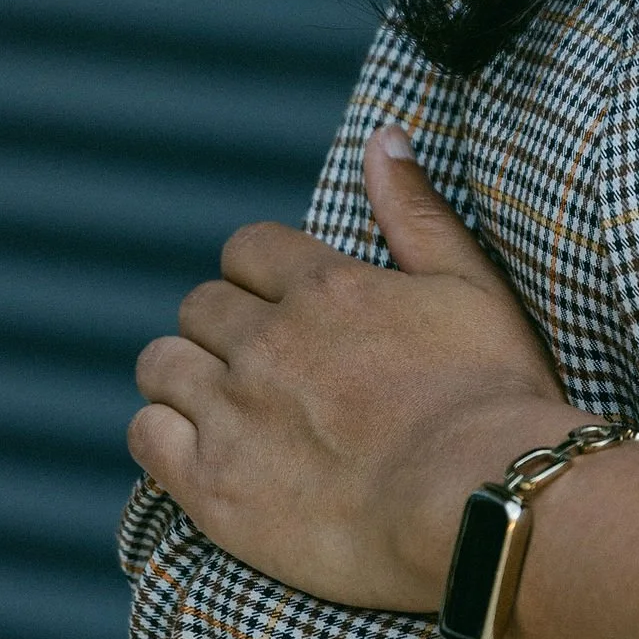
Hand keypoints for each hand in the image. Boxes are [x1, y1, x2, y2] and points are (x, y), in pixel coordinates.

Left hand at [128, 128, 570, 609]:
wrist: (478, 502)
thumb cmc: (493, 395)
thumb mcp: (472, 286)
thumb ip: (417, 210)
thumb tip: (383, 136)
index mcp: (325, 287)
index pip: (247, 249)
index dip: (261, 274)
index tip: (283, 304)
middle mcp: (266, 341)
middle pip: (199, 307)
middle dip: (221, 326)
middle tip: (261, 364)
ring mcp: (233, 413)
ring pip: (161, 364)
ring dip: (184, 374)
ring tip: (222, 404)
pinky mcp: (213, 485)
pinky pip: (146, 435)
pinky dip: (162, 432)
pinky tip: (198, 448)